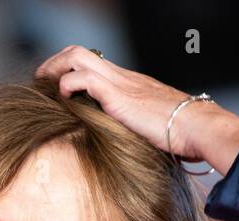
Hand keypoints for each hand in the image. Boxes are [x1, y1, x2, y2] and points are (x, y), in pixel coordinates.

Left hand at [34, 45, 238, 172]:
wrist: (197, 127)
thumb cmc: (182, 134)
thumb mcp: (152, 128)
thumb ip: (136, 130)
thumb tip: (125, 151)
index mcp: (130, 83)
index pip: (95, 64)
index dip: (71, 70)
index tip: (57, 86)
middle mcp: (123, 77)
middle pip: (80, 52)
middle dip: (55, 62)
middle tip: (42, 80)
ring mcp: (120, 83)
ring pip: (77, 56)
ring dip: (55, 69)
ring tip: (43, 86)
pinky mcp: (117, 95)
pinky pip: (81, 78)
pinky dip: (67, 86)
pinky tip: (64, 100)